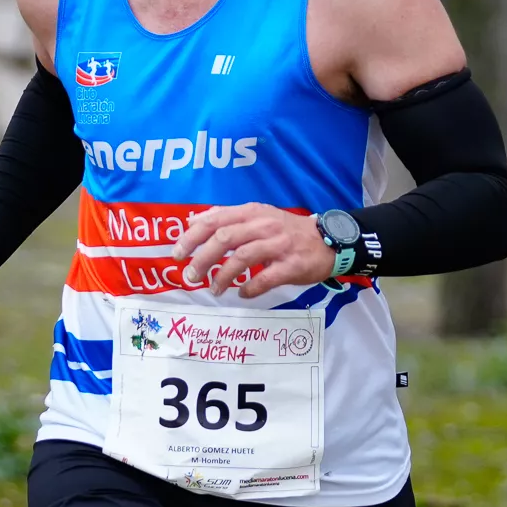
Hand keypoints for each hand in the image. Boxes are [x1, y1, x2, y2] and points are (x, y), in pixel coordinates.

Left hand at [172, 204, 335, 294]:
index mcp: (252, 212)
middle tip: (191, 276)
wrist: (329, 241)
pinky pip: (265, 278)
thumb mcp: (258, 215)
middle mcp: (264, 225)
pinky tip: (242, 293)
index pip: (215, 220)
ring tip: (213, 288)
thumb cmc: (288, 231)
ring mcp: (279, 245)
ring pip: (242, 257)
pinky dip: (250, 287)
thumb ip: (227, 217)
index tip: (178, 253)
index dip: (192, 237)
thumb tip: (194, 219)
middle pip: (224, 238)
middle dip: (202, 258)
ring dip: (223, 275)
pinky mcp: (291, 265)